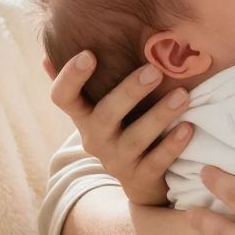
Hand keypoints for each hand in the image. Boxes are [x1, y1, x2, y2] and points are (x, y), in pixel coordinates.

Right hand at [46, 52, 191, 206]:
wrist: (139, 181)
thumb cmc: (121, 129)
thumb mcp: (99, 108)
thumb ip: (82, 83)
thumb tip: (46, 54)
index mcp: (83, 117)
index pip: (63, 97)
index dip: (70, 77)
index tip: (89, 54)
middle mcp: (95, 139)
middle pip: (105, 115)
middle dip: (129, 92)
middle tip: (154, 70)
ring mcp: (117, 161)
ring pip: (135, 139)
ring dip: (160, 115)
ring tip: (183, 95)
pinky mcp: (141, 178)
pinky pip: (156, 162)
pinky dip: (172, 145)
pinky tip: (188, 128)